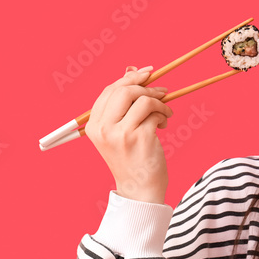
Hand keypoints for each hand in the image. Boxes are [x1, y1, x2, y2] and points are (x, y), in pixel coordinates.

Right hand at [87, 65, 173, 204]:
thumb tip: (133, 69)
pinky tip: (164, 125)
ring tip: (165, 113)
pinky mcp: (140, 138)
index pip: (109, 90)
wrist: (139, 189)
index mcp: (93, 125)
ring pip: (143, 100)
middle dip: (147, 87)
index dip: (130, 78)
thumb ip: (123, 104)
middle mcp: (103, 128)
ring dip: (160, 103)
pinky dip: (164, 115)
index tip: (148, 72)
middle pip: (124, 90)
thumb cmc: (131, 158)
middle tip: (163, 92)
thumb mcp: (119, 131)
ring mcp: (121, 133)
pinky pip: (155, 113)